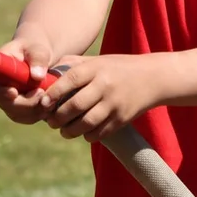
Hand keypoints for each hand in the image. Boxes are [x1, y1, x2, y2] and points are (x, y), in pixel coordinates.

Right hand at [0, 35, 54, 124]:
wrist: (40, 58)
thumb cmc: (35, 50)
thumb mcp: (37, 49)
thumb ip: (38, 59)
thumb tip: (37, 76)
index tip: (13, 92)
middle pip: (4, 104)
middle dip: (25, 103)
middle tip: (41, 92)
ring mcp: (7, 100)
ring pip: (16, 114)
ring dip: (33, 110)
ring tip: (47, 96)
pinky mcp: (19, 109)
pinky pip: (27, 118)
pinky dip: (39, 114)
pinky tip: (49, 104)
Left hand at [40, 54, 159, 142]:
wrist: (153, 78)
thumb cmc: (118, 68)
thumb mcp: (98, 60)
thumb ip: (73, 65)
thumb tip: (46, 74)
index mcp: (97, 68)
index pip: (71, 79)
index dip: (54, 93)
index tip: (43, 103)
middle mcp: (105, 85)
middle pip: (75, 105)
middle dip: (58, 117)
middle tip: (51, 121)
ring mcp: (115, 103)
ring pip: (86, 123)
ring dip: (70, 131)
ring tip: (64, 131)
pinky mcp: (122, 118)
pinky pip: (100, 132)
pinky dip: (87, 135)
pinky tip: (83, 132)